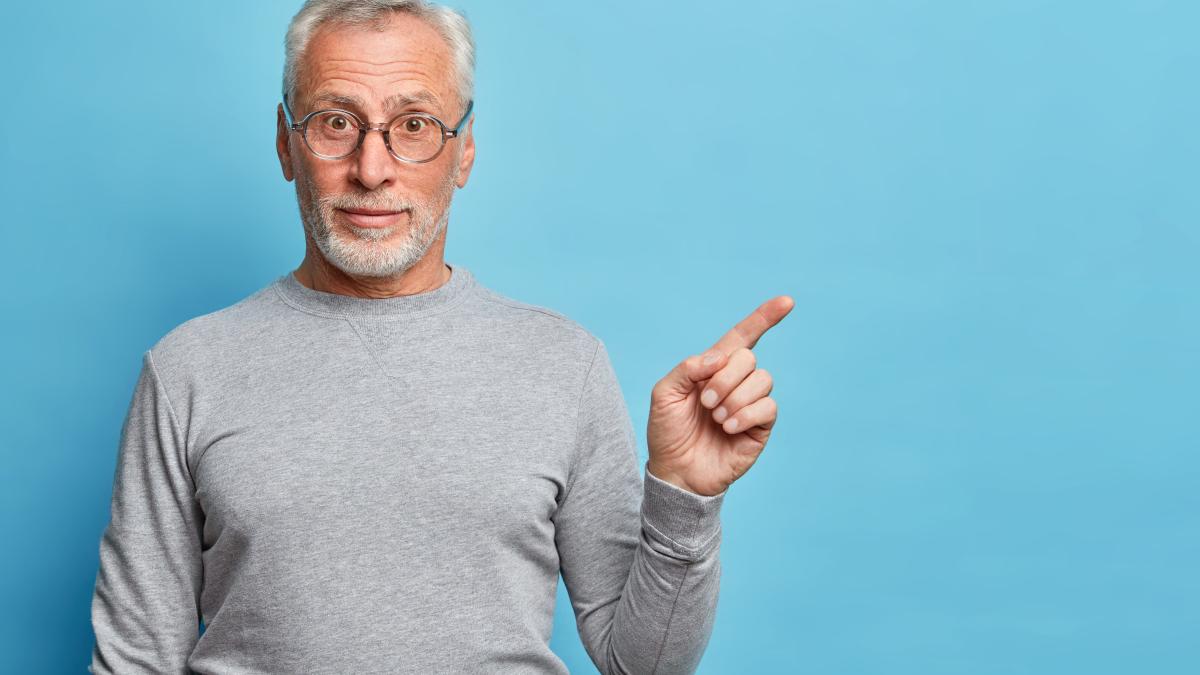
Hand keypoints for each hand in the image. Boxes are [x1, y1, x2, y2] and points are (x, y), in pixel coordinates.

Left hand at [646, 295, 793, 495]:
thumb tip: (718, 359)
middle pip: (748, 358)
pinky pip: (768, 407)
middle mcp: (736, 382)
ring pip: (762, 380)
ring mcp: (751, 404)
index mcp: (714, 368)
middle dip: (724, 378)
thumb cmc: (668, 432)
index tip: (787, 302)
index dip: (764, 318)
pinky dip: (746, 414)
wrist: (676, 471)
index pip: (743, 337)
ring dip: (735, 398)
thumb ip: (687, 368)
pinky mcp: (761, 427)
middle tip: (705, 402)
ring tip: (716, 418)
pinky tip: (729, 427)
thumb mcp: (664, 394)